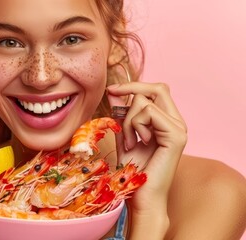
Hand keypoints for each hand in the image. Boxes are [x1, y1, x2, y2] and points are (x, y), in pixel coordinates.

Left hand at [107, 82, 186, 214]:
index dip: (133, 85)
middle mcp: (178, 122)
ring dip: (128, 119)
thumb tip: (114, 91)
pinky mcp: (176, 136)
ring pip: (146, 101)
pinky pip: (148, 113)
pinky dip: (134, 125)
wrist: (141, 196)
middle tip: (114, 106)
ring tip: (129, 142)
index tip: (111, 91)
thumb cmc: (132, 170)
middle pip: (157, 88)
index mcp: (168, 121)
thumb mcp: (123, 135)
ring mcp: (179, 128)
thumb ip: (121, 114)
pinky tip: (136, 144)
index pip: (156, 90)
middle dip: (131, 92)